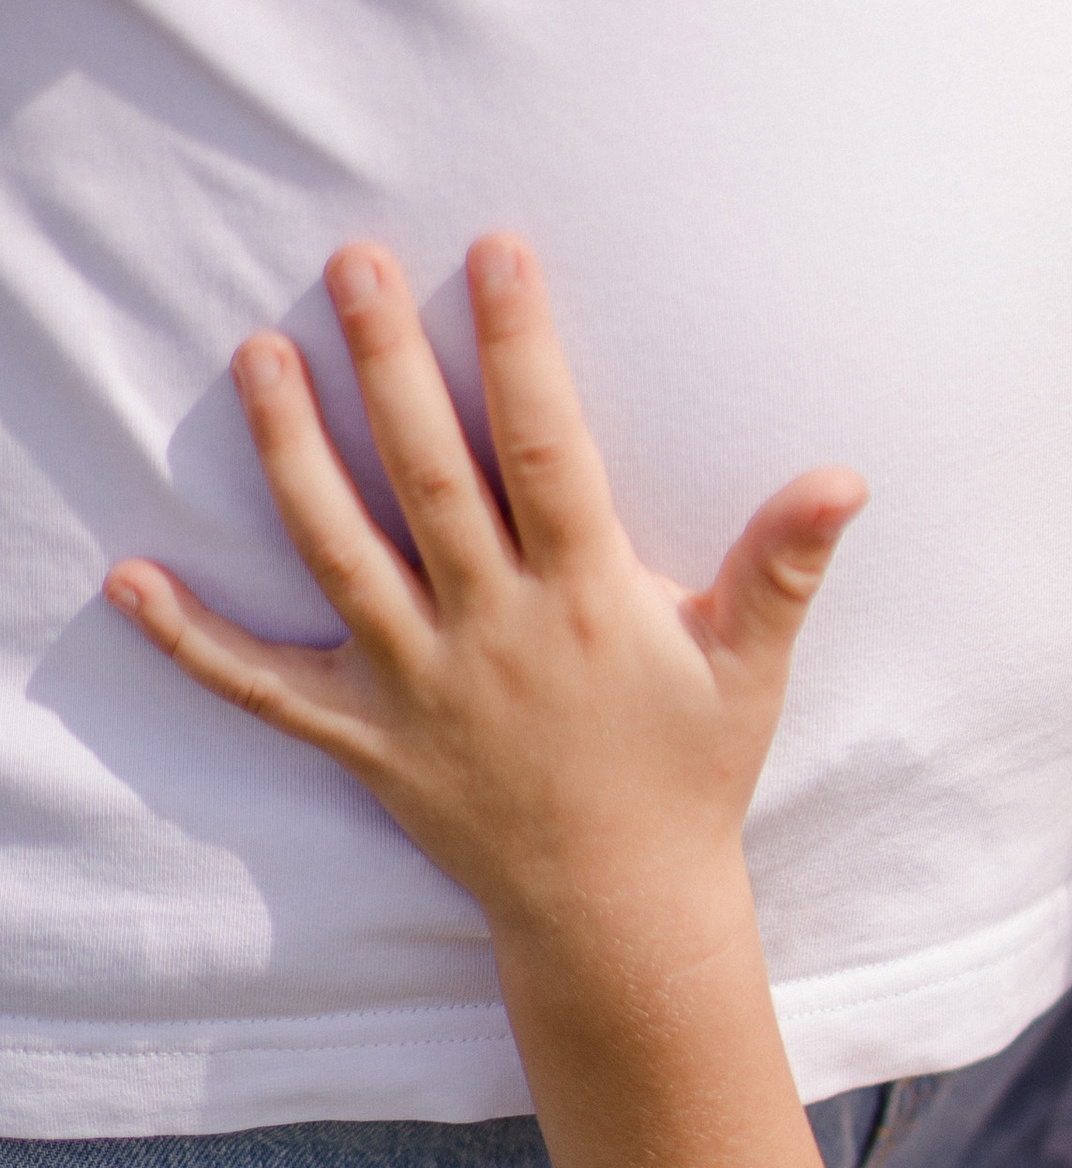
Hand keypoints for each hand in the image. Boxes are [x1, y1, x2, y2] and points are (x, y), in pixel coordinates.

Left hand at [103, 235, 861, 956]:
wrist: (619, 914)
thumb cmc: (690, 777)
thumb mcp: (752, 667)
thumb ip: (784, 563)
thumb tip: (844, 478)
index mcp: (588, 598)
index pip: (545, 448)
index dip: (520, 347)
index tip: (495, 253)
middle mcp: (494, 630)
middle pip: (426, 476)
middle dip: (389, 362)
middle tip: (351, 263)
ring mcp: (420, 684)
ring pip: (340, 551)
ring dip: (291, 451)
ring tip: (259, 354)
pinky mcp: (366, 739)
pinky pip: (266, 686)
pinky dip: (194, 640)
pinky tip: (130, 581)